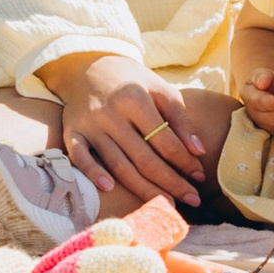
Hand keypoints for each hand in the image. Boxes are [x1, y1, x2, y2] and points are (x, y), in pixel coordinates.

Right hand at [50, 52, 208, 205]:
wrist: (89, 68)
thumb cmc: (132, 82)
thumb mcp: (160, 90)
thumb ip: (181, 119)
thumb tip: (199, 152)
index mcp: (135, 99)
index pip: (164, 140)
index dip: (184, 162)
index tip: (200, 177)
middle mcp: (111, 114)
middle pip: (144, 158)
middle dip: (170, 182)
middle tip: (192, 200)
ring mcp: (90, 126)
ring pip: (118, 165)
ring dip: (143, 189)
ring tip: (166, 204)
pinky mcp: (73, 134)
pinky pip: (81, 159)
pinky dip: (93, 174)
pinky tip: (109, 189)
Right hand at [237, 71, 273, 139]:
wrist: (270, 92)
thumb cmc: (265, 80)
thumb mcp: (260, 73)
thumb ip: (260, 76)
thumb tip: (263, 83)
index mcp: (251, 98)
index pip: (261, 103)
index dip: (273, 104)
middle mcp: (257, 115)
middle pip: (272, 119)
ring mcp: (268, 126)